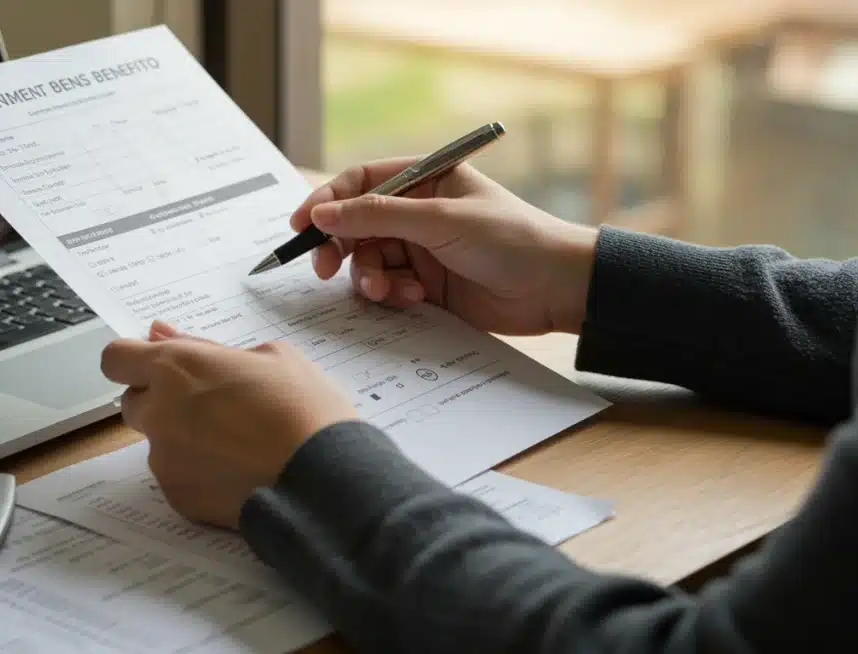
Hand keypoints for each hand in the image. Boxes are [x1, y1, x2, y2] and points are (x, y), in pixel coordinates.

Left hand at [99, 321, 357, 529]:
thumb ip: (207, 347)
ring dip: (182, 438)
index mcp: (176, 368)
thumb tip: (162, 334)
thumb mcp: (270, 356)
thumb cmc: (305, 408)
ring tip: (236, 443)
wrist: (325, 480)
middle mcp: (158, 413)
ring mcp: (164, 459)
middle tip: (211, 405)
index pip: (115, 357)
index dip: (134, 360)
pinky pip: (177, 476)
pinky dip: (198, 472)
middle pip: (134, 402)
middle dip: (161, 400)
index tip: (158, 366)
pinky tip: (239, 471)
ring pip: (158, 442)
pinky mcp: (177, 497)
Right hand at [290, 157, 598, 334]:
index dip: (327, 202)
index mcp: (424, 179)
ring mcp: (420, 250)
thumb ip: (377, 216)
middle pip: (355, 226)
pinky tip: (414, 299)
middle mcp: (417, 212)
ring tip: (387, 291)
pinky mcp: (425, 286)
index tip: (302, 225)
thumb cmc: (511, 239)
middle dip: (340, 247)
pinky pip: (386, 289)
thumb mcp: (441, 220)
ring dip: (368, 277)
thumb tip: (322, 213)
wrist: (556, 289)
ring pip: (367, 262)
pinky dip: (390, 296)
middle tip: (324, 268)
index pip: (360, 182)